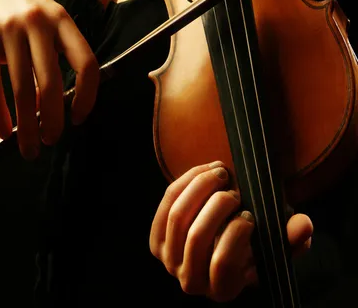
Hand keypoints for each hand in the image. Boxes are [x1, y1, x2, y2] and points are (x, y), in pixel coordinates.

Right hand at [0, 0, 98, 158]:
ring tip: (28, 146)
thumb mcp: (50, 19)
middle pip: (51, 83)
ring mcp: (10, 29)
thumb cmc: (25, 6)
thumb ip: (58, 52)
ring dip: (25, 126)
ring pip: (21, 89)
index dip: (87, 96)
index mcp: (63, 21)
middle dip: (53, 120)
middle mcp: (39, 23)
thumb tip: (59, 103)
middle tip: (51, 141)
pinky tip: (3, 130)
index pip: (86, 63)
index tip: (78, 117)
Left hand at [149, 161, 312, 302]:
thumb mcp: (273, 247)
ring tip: (222, 172)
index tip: (250, 213)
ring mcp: (169, 260)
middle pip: (197, 236)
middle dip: (218, 203)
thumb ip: (291, 238)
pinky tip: (205, 170)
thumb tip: (304, 225)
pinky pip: (168, 201)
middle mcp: (191, 280)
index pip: (223, 262)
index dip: (236, 232)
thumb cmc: (249, 246)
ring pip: (178, 215)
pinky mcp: (156, 239)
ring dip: (201, 186)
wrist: (219, 244)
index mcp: (222, 288)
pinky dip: (186, 180)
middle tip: (235, 188)